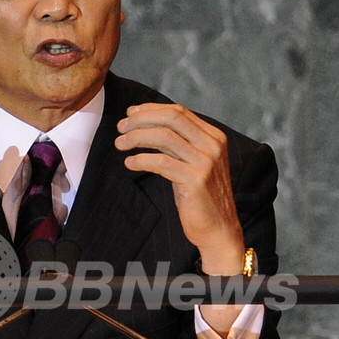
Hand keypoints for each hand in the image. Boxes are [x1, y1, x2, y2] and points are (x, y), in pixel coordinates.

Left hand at [115, 101, 244, 271]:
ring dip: (136, 137)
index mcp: (213, 137)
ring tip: (120, 144)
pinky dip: (141, 160)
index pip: (179, 112)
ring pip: (164, 137)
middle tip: (121, 127)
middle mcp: (212, 145)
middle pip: (171, 118)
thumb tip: (148, 125)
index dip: (151, 110)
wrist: (218, 229)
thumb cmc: (200, 197)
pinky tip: (130, 163)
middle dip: (141, 119)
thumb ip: (179, 144)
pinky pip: (161, 162)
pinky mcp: (195, 180)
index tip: (130, 113)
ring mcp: (205, 162)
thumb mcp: (193, 163)